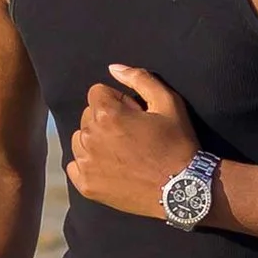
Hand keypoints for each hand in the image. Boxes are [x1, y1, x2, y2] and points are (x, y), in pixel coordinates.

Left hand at [66, 66, 208, 219]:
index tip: (135, 116)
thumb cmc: (177, 144)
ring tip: (122, 153)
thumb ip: (139, 79)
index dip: (118, 101)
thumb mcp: (168, 103)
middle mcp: (90, 137)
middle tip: (132, 136)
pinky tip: (111, 168)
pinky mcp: (87, 186)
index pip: (97, 93)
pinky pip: (75, 166)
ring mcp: (86, 164)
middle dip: (106, 120)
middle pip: (88, 116)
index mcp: (107, 114)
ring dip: (96, 141)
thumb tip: (113, 68)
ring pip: (80, 140)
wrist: (182, 189)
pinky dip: (89, 165)